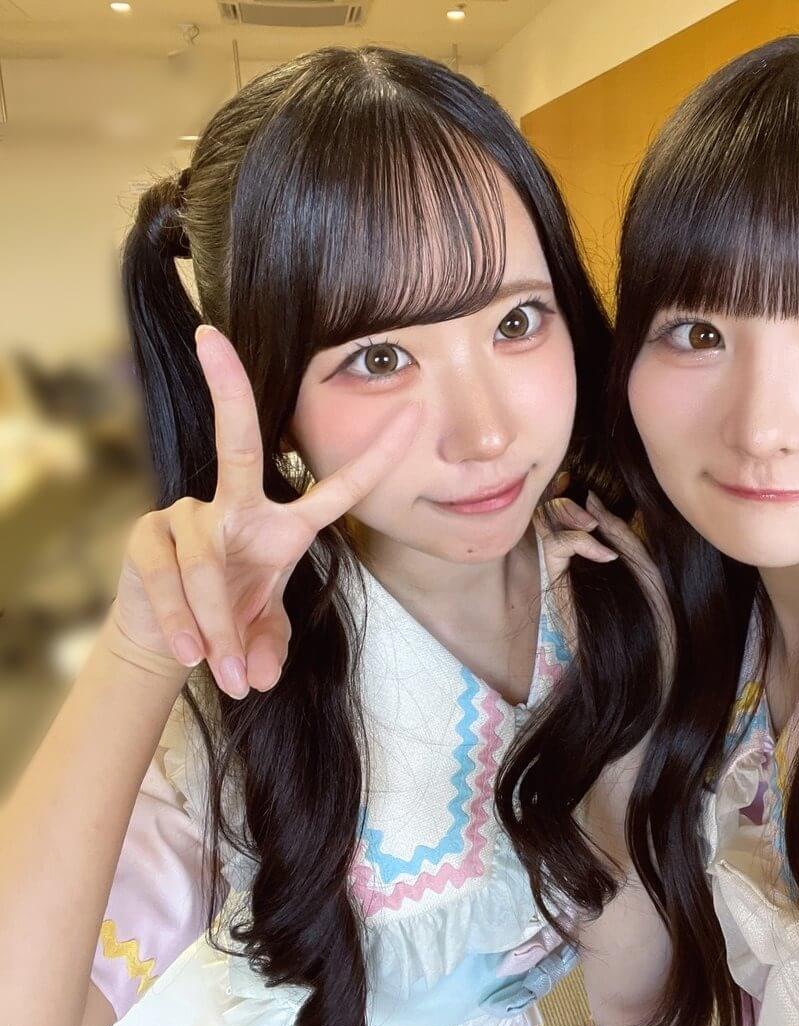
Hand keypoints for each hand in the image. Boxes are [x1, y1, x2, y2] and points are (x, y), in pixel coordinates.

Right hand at [109, 326, 421, 698]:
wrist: (167, 640)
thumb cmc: (229, 620)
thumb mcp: (263, 634)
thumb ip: (271, 645)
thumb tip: (264, 674)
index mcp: (284, 524)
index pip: (338, 489)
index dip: (377, 458)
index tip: (413, 415)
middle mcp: (237, 505)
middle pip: (235, 442)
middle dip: (227, 388)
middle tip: (210, 337)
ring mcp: (187, 515)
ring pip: (205, 561)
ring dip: (219, 623)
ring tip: (229, 676)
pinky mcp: (147, 538)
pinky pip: (168, 580)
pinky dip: (184, 623)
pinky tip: (192, 655)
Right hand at [535, 486, 672, 692]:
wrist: (654, 648)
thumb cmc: (652, 608)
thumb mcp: (640, 559)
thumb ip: (616, 529)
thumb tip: (591, 497)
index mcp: (588, 552)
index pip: (565, 513)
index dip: (571, 500)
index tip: (593, 499)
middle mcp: (569, 560)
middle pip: (548, 514)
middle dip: (565, 504)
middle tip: (591, 518)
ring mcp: (560, 574)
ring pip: (546, 525)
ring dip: (568, 516)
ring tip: (594, 528)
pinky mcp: (555, 587)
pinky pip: (555, 547)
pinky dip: (578, 541)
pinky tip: (605, 555)